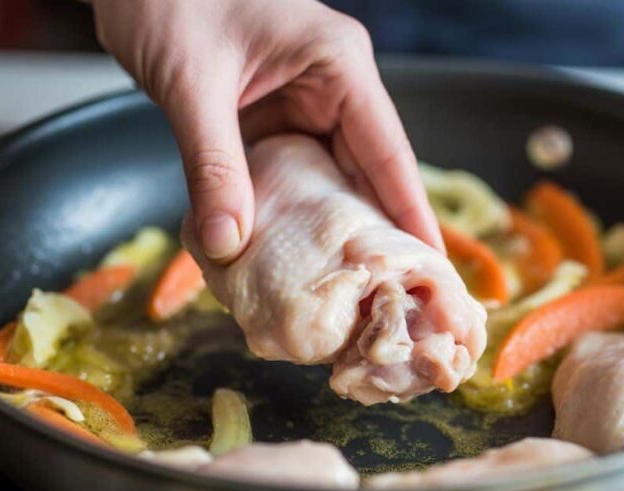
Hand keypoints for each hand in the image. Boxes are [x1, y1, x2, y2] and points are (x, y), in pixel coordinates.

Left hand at [90, 0, 444, 260]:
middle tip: (393, 295)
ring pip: (332, 177)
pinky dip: (293, 213)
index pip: (389, 151)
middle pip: (370, 171)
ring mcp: (303, 100)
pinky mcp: (272, 114)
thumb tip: (227, 244)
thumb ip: (212, 164)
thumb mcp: (192, 83)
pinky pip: (294, 173)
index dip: (411, 213)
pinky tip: (294, 255)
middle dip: (377, 232)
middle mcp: (331, 84)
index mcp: (336, 64)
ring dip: (333, 228)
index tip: (432, 266)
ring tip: (351, 289)